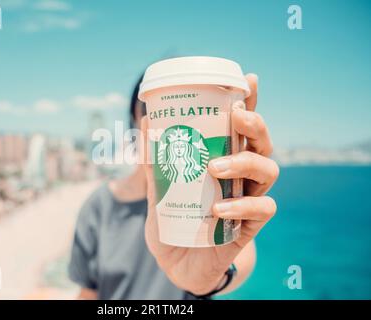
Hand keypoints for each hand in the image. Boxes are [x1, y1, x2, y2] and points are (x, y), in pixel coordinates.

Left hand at [142, 74, 278, 294]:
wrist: (176, 263)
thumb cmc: (173, 220)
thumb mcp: (158, 188)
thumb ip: (154, 160)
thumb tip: (146, 121)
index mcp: (225, 159)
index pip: (241, 127)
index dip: (250, 101)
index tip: (248, 79)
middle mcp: (242, 175)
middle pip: (263, 142)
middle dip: (255, 124)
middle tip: (237, 117)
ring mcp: (249, 198)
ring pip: (269, 170)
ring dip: (245, 162)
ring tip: (215, 167)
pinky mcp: (250, 226)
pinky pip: (261, 210)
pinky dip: (241, 206)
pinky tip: (217, 210)